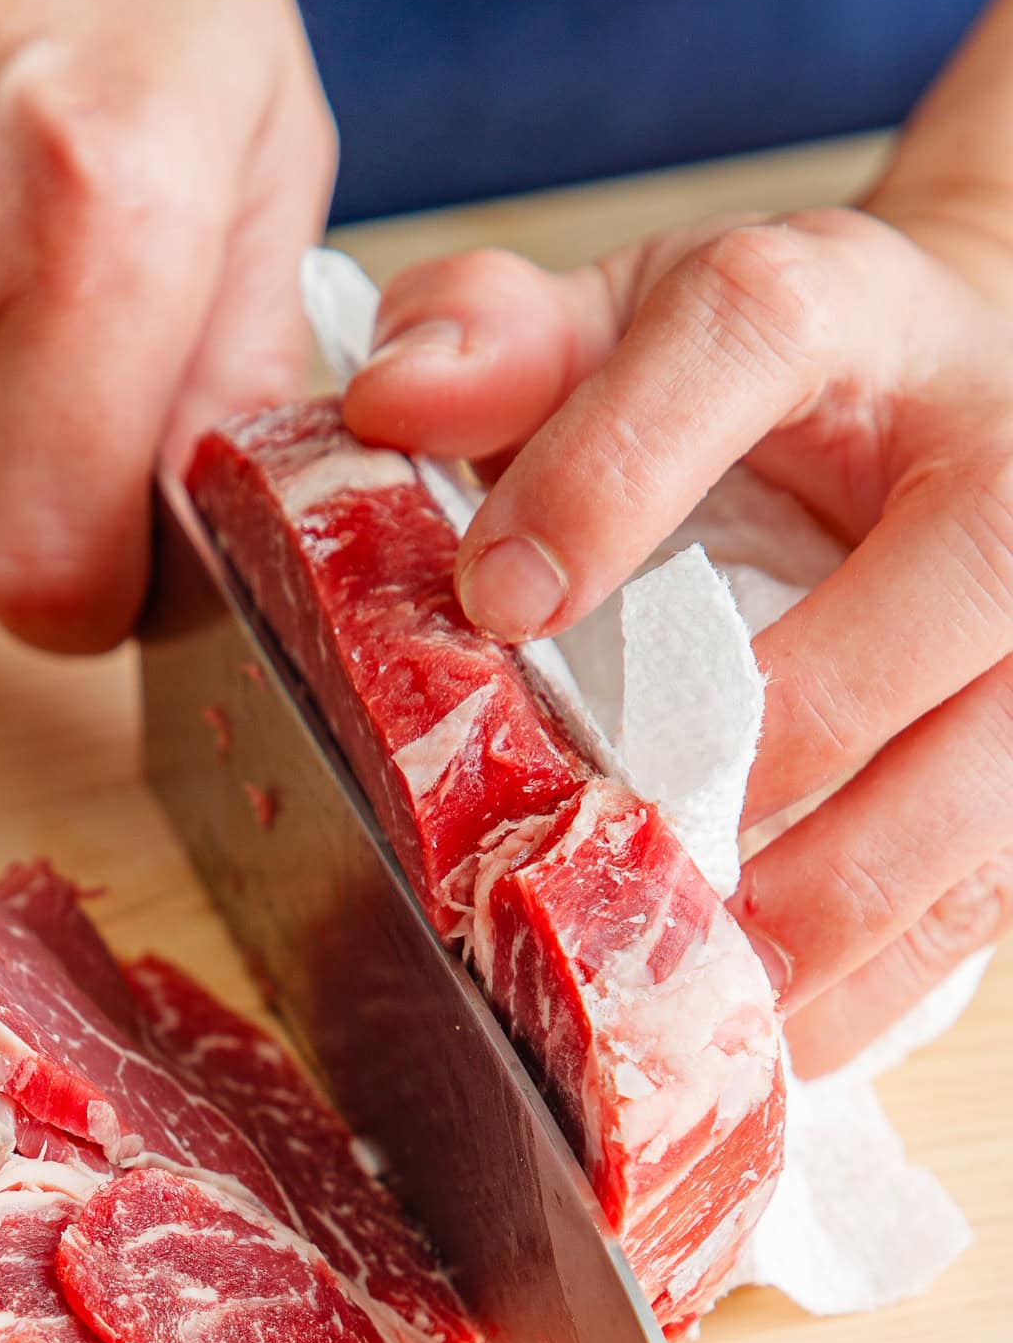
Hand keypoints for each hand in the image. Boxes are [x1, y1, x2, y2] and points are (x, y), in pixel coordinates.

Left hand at [344, 206, 1012, 1074]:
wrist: (938, 413)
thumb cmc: (760, 394)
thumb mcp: (623, 328)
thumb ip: (502, 345)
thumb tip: (390, 400)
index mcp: (850, 307)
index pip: (753, 334)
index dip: (620, 466)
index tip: (500, 599)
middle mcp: (998, 452)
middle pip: (963, 572)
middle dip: (796, 727)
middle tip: (639, 842)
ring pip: (1007, 759)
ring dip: (855, 893)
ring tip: (707, 987)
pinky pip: (1003, 878)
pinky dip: (890, 970)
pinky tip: (783, 1035)